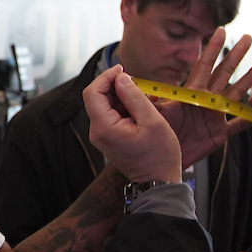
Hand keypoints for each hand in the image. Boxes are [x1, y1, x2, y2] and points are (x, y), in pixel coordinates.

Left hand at [84, 66, 181, 182]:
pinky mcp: (108, 137)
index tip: (123, 69)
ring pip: (104, 104)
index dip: (106, 77)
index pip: (92, 92)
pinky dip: (124, 106)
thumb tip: (121, 78)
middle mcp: (97, 132)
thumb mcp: (152, 121)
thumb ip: (134, 97)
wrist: (158, 182)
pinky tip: (142, 107)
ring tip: (145, 96)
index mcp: (104, 128)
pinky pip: (111, 114)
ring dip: (122, 95)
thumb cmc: (159, 155)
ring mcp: (101, 135)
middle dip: (115, 85)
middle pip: (97, 97)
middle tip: (138, 83)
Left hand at [155, 28, 251, 166]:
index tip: (219, 30)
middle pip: (223, 73)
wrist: (158, 164)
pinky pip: (239, 123)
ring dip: (249, 77)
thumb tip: (134, 80)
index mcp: (190, 94)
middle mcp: (204, 101)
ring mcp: (214, 116)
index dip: (211, 48)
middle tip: (247, 37)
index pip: (203, 65)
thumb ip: (147, 98)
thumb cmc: (152, 137)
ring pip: (236, 92)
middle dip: (235, 55)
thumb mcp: (151, 114)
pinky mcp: (219, 133)